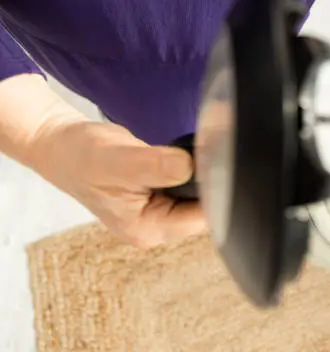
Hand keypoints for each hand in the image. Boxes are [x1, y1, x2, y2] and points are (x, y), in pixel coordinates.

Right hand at [30, 120, 206, 247]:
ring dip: (198, 176)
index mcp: (147, 229)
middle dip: (208, 183)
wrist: (65, 147)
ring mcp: (159, 214)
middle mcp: (156, 227)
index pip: (201, 218)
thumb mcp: (118, 159)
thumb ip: (155, 166)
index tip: (216, 164)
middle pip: (204, 210)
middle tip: (203, 153)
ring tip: (185, 155)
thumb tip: (190, 167)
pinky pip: (188, 187)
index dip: (215, 191)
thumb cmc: (83, 156)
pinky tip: (180, 157)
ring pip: (198, 197)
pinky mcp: (161, 198)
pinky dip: (190, 171)